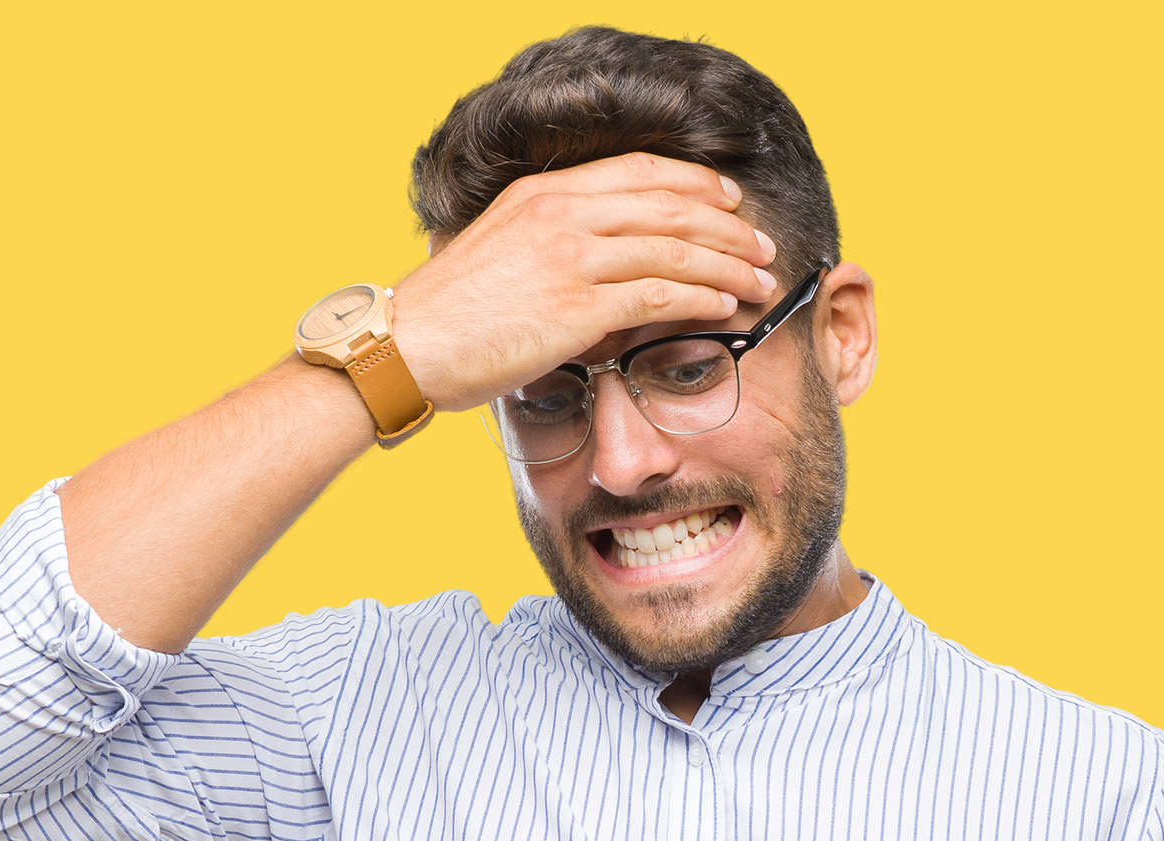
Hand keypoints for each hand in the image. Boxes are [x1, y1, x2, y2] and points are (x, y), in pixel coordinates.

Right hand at [388, 151, 781, 413]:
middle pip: (669, 204)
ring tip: (759, 281)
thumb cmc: (442, 316)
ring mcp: (570, 259)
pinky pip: (660, 295)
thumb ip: (545, 243)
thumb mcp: (493, 250)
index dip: (694, 181)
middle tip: (761, 245)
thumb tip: (590, 265)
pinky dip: (701, 298)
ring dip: (727, 265)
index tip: (728, 200)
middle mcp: (560, 216)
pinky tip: (724, 306)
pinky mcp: (577, 308)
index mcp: (541, 194)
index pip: (639, 171)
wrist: (403, 347)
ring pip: (675, 248)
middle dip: (727, 226)